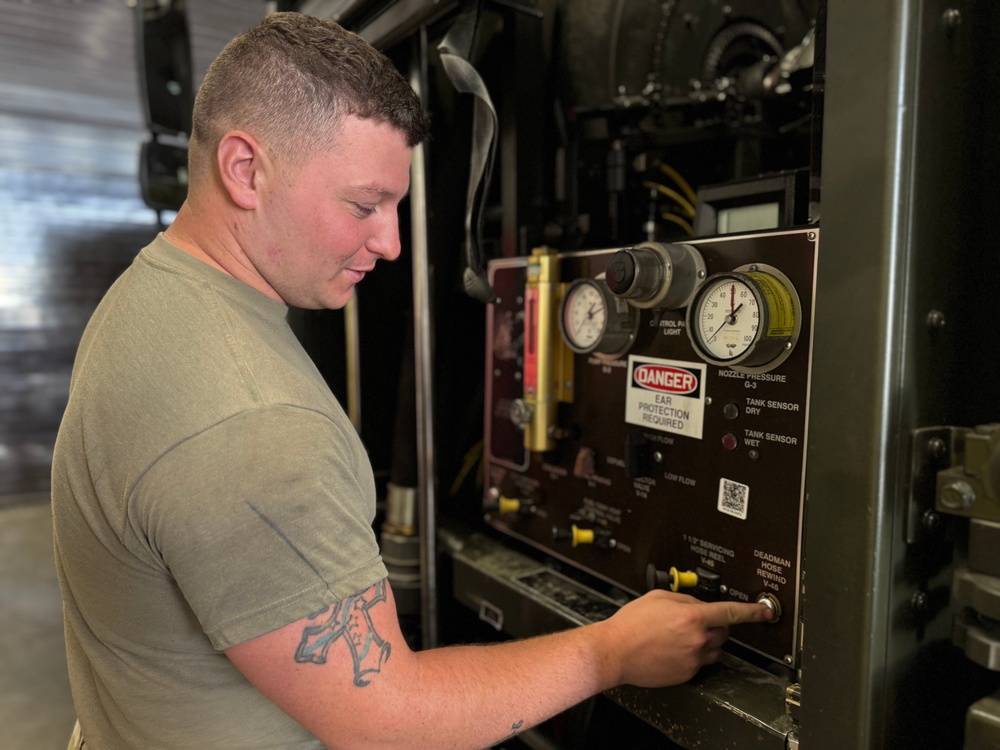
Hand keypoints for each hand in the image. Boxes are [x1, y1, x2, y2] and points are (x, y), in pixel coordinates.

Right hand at [598, 590, 772, 687]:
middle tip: (692, 622)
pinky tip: (672, 650)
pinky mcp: (687, 674)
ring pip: (714, 649)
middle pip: (723, 632)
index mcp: (692, 616)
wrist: (616, 651)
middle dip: (714, 625)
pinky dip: (692, 656)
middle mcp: (697, 639)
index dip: (752, 612)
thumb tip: (699, 605)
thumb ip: (685, 599)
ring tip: (680, 638)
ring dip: (705, 642)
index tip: (764, 613)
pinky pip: (700, 663)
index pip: (731, 612)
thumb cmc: (631, 624)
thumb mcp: (658, 597)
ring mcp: (693, 659)